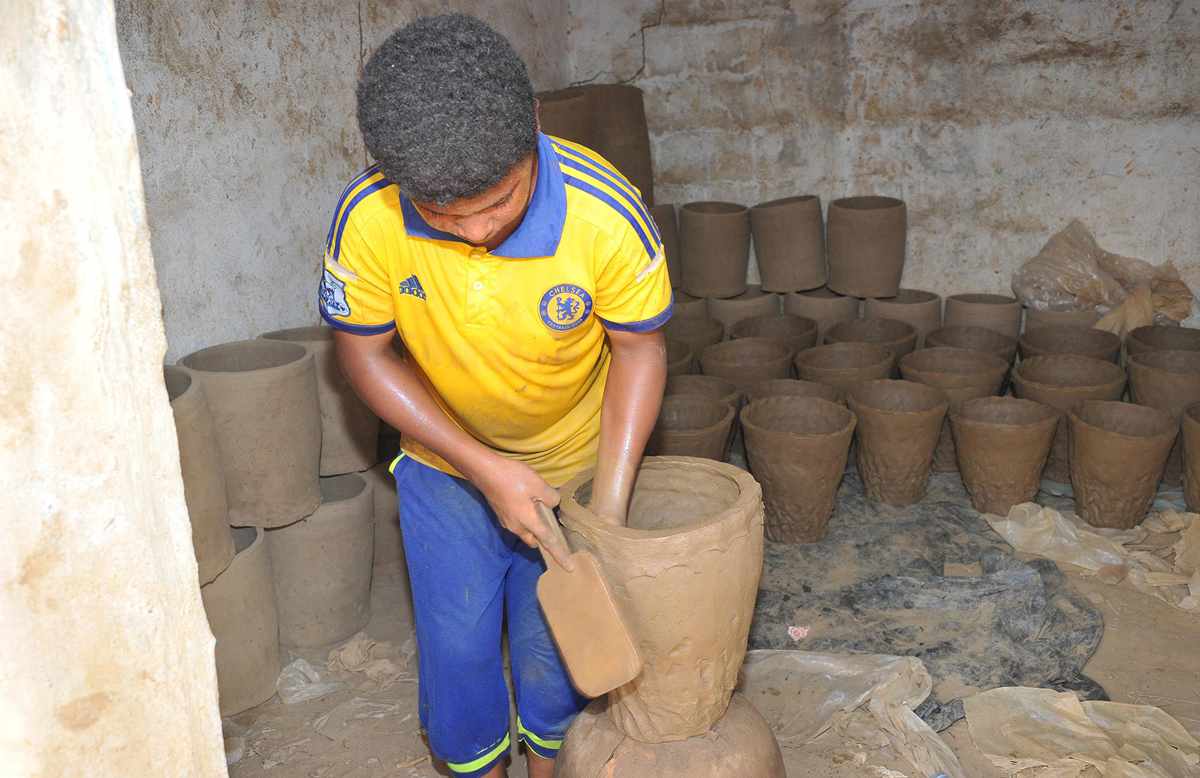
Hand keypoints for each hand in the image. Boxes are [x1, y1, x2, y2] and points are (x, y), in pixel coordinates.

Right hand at [472, 455, 573, 569]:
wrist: (484, 471)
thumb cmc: (512, 477)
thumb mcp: (538, 484)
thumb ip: (550, 497)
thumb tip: (553, 504)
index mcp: (528, 521)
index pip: (547, 541)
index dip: (559, 554)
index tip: (569, 567)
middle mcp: (516, 527)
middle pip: (533, 541)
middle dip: (543, 540)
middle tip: (553, 528)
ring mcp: (506, 521)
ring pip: (524, 533)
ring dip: (533, 529)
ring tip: (540, 512)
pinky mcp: (501, 514)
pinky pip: (517, 524)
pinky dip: (525, 521)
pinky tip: (527, 505)